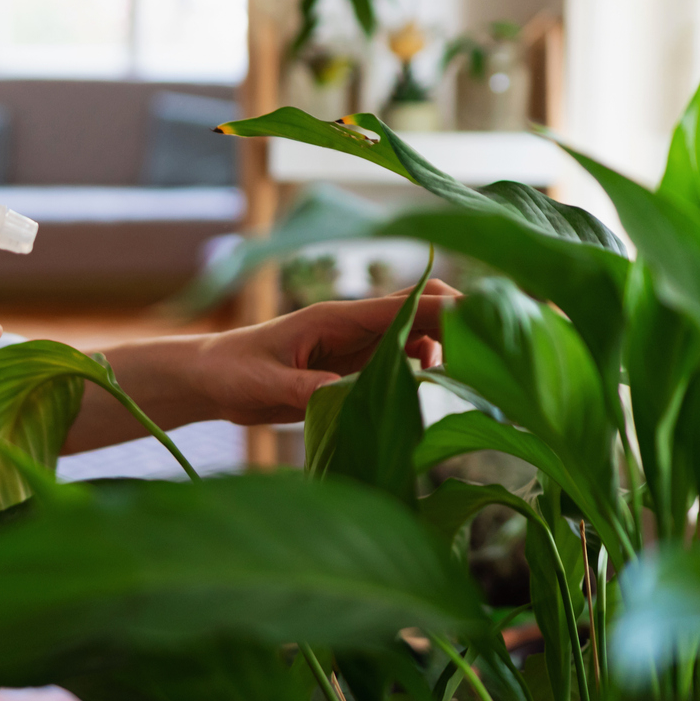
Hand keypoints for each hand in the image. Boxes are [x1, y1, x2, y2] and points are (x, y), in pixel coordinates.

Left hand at [183, 280, 457, 422]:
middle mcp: (357, 324)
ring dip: (446, 351)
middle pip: (425, 307)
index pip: (405, 304)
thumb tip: (354, 396)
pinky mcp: (358, 366)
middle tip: (487, 357)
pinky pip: (404, 361)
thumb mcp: (265, 385)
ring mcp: (360, 344)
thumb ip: (308, 390)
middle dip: (460, 323)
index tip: (484, 326)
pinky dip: (426, 371)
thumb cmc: (232, 371)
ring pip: (422, 334)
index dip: (448, 310)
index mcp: (337, 317)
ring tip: (457, 384)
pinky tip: (426, 395)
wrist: (211, 378)